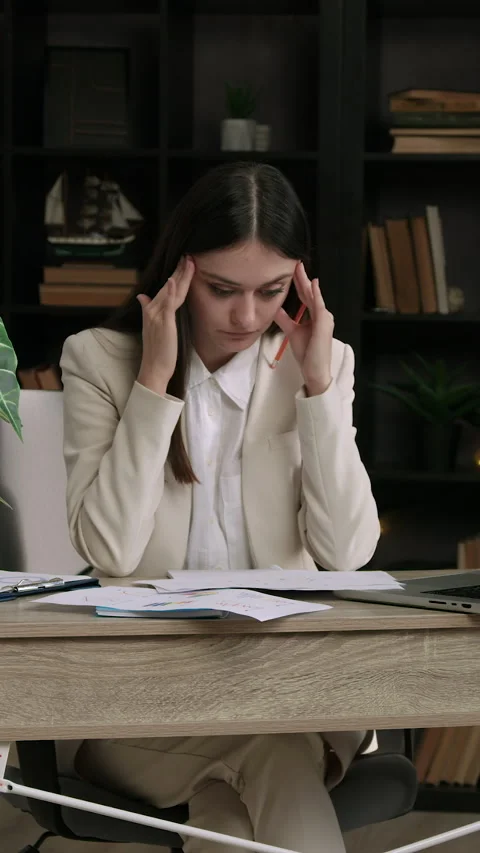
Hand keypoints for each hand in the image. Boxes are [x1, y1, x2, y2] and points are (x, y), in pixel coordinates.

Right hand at [136, 256, 194, 394]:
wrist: (153, 368)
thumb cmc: (157, 351)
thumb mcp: (153, 328)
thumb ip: (149, 310)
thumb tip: (142, 296)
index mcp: (153, 310)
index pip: (166, 289)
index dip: (175, 276)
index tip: (184, 264)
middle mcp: (153, 310)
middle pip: (169, 286)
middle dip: (179, 271)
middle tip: (189, 256)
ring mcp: (157, 315)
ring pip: (170, 291)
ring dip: (179, 275)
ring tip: (188, 261)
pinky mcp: (163, 323)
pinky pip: (168, 304)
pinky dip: (170, 291)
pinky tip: (174, 280)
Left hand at [274, 262, 333, 395]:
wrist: (314, 370)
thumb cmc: (307, 353)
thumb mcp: (292, 332)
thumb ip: (285, 319)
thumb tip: (274, 308)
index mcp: (315, 316)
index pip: (305, 295)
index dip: (299, 282)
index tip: (292, 270)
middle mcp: (322, 314)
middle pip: (309, 292)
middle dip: (302, 277)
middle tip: (295, 262)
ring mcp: (325, 318)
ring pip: (313, 296)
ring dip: (306, 282)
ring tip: (300, 269)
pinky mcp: (325, 324)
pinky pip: (319, 306)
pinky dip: (315, 294)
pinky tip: (312, 284)